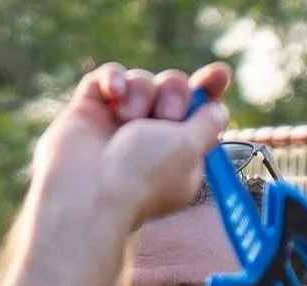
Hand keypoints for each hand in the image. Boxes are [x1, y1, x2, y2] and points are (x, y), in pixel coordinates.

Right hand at [33, 59, 231, 232]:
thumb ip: (207, 124)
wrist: (86, 191)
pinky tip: (112, 93)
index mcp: (180, 154)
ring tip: (126, 121)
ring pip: (142, 80)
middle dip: (173, 94)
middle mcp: (151, 138)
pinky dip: (113, 78)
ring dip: (141, 93)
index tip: (220, 73)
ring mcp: (119, 124)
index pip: (199, 115)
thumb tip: (218, 109)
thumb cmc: (142, 176)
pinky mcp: (90, 110)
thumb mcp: (188, 150)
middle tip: (163, 119)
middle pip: (173, 88)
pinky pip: (109, 76)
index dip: (209, 91)